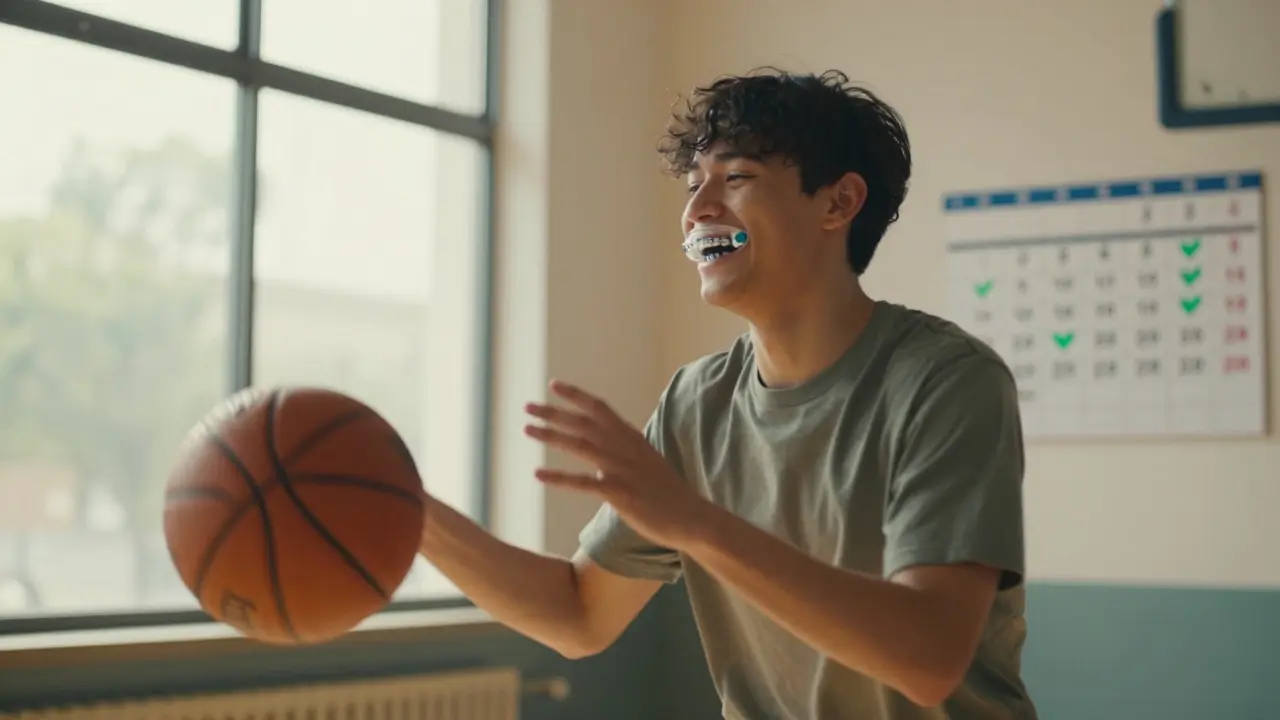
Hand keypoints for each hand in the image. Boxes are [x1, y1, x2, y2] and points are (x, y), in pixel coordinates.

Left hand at [523, 380, 710, 549]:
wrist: (692, 517)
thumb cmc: (669, 495)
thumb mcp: (648, 463)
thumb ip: (625, 454)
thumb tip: (604, 458)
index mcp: (632, 438)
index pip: (600, 409)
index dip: (576, 396)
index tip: (553, 385)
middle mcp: (625, 447)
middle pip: (583, 423)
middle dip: (553, 413)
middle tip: (527, 407)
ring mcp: (622, 468)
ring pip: (579, 445)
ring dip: (551, 435)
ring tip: (527, 430)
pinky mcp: (619, 492)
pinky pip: (583, 482)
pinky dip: (559, 478)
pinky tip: (537, 475)